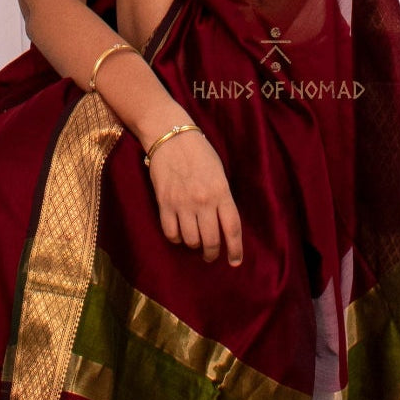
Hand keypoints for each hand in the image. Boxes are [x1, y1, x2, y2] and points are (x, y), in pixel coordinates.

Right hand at [146, 129, 242, 265]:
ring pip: (190, 240)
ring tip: (194, 241)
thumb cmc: (199, 153)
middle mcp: (203, 201)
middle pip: (211, 241)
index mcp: (221, 192)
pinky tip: (179, 233)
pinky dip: (176, 238)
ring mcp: (182, 203)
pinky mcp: (164, 203)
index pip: (232, 229)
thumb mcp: (219, 174)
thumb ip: (222, 198)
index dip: (235, 250)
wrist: (171, 137)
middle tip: (210, 255)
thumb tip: (222, 224)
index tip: (234, 261)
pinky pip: (171, 232)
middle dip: (211, 253)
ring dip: (194, 245)